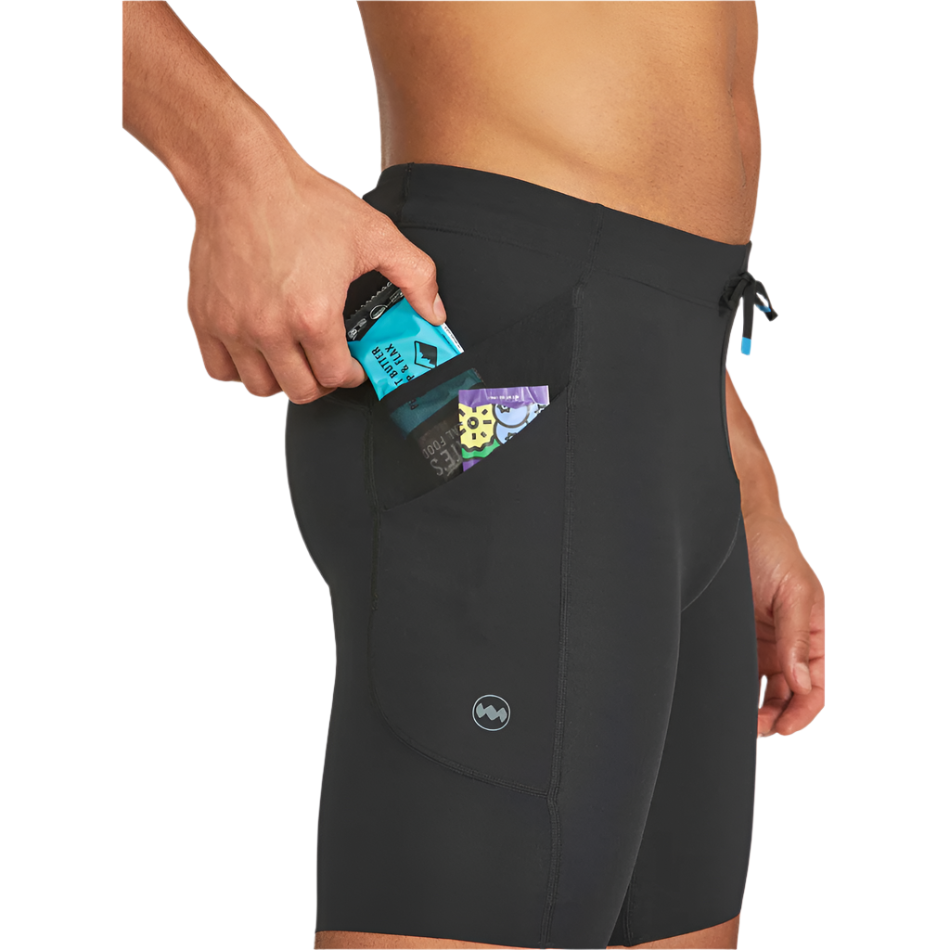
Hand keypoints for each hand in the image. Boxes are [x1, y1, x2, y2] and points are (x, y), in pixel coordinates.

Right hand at [187, 158, 445, 402]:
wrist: (242, 176)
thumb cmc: (303, 203)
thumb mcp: (375, 234)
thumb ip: (415, 276)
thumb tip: (435, 314)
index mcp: (313, 315)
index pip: (336, 377)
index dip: (352, 375)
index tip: (354, 366)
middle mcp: (269, 328)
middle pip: (300, 390)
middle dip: (322, 382)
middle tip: (328, 363)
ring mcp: (233, 325)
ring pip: (260, 387)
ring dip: (283, 378)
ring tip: (295, 355)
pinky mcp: (206, 316)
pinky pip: (220, 369)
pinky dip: (240, 367)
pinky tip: (260, 347)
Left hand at [744, 510, 824, 736]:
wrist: (732, 521)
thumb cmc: (771, 548)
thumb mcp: (795, 590)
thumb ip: (798, 637)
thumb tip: (801, 683)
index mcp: (808, 635)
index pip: (812, 688)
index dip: (801, 713)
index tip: (783, 728)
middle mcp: (783, 643)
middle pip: (784, 697)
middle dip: (773, 718)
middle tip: (753, 728)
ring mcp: (754, 642)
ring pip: (757, 689)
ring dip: (751, 709)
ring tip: (736, 720)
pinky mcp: (728, 635)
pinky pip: (732, 669)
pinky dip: (730, 687)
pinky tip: (721, 696)